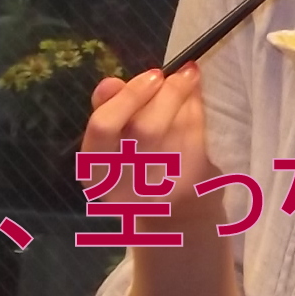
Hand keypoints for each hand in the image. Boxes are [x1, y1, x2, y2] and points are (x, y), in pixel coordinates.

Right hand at [81, 66, 220, 225]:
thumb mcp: (113, 147)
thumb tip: (110, 83)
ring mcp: (161, 189)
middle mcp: (125, 185)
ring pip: (177, 129)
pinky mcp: (190, 188)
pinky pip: (196, 138)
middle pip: (146, 127)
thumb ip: (109, 112)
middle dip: (167, 92)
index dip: (129, 97)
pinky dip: (198, 113)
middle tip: (179, 72)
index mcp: (97, 171)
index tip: (152, 74)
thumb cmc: (138, 172)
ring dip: (187, 97)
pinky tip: (196, 101)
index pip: (103, 128)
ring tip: (189, 79)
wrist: (174, 223)